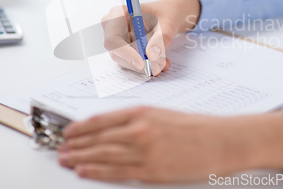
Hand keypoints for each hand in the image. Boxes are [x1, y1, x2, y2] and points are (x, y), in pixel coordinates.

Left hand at [58, 107, 282, 182]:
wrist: (223, 140)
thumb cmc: (197, 126)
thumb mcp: (164, 114)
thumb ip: (138, 120)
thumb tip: (112, 129)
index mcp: (143, 111)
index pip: (102, 119)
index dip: (81, 127)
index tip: (68, 131)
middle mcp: (140, 129)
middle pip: (98, 138)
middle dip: (76, 144)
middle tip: (60, 148)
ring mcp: (145, 150)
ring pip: (103, 154)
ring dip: (81, 157)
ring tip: (65, 159)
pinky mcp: (153, 170)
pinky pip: (118, 171)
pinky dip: (97, 171)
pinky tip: (84, 171)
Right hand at [101, 0, 200, 75]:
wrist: (169, 16)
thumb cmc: (166, 14)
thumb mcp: (168, 23)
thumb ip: (161, 38)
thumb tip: (151, 55)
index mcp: (118, 14)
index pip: (113, 39)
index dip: (125, 53)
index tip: (142, 63)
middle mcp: (113, 27)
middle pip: (117, 53)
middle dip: (138, 62)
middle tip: (159, 67)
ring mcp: (117, 40)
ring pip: (124, 60)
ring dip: (144, 65)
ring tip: (163, 63)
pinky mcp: (124, 50)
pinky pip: (131, 63)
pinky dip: (146, 64)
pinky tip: (161, 61)